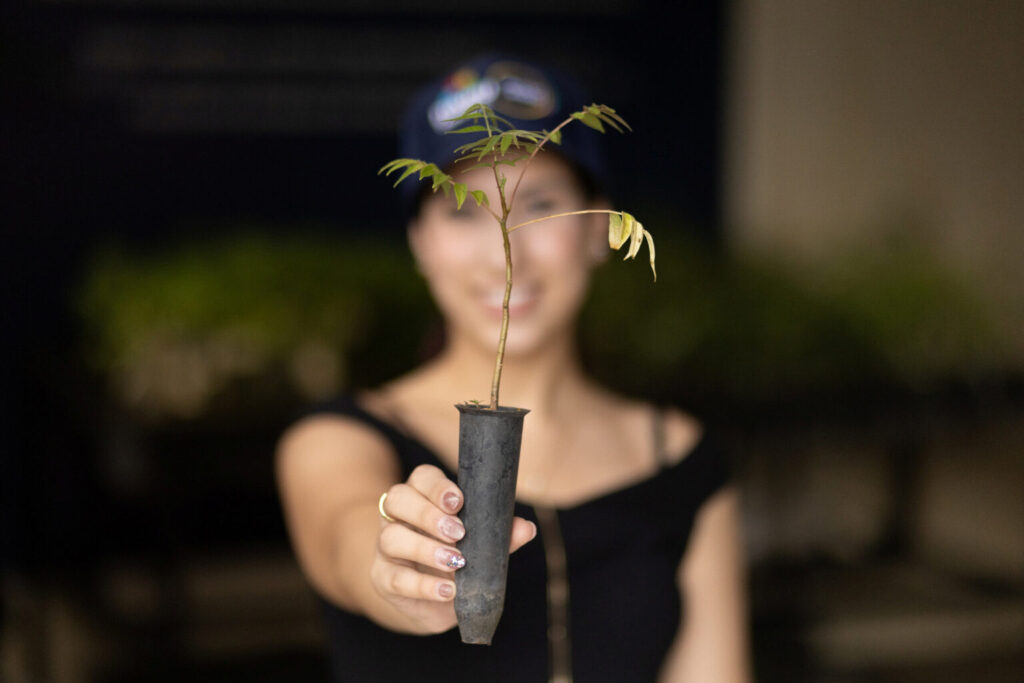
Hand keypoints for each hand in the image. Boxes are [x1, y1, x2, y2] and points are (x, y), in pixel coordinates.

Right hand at [371, 464, 536, 633]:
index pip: (421, 478)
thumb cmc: (456, 559)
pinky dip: (423, 586)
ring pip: (392, 537)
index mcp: (422, 497)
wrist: (429, 600)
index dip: (437, 486)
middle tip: (459, 533)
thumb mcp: (479, 546)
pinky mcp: (383, 578)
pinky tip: (448, 591)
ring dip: (426, 549)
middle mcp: (398, 516)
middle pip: (398, 499)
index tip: (459, 501)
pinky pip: (396, 578)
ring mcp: (385, 547)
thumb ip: (499, 536)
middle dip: (428, 513)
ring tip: (456, 562)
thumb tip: (526, 528)